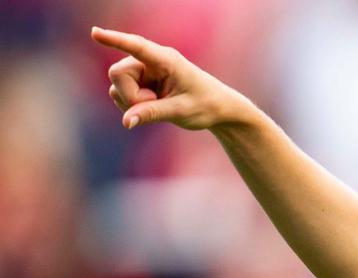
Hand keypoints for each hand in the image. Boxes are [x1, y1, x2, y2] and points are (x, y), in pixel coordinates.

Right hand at [91, 26, 253, 129]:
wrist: (218, 109)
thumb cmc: (206, 105)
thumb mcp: (181, 111)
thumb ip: (153, 114)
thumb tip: (126, 121)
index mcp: (166, 59)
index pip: (136, 46)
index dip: (115, 40)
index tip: (95, 32)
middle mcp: (151, 61)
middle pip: (117, 73)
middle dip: (129, 95)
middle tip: (154, 104)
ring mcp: (143, 71)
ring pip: (116, 85)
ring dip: (131, 101)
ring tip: (159, 105)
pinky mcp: (140, 83)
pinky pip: (119, 94)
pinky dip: (131, 105)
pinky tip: (152, 106)